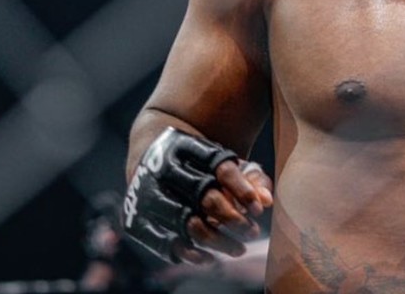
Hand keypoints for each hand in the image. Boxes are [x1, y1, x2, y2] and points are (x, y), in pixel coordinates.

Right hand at [122, 127, 273, 263]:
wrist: (149, 154)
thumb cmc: (199, 161)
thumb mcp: (224, 160)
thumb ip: (251, 177)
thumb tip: (267, 202)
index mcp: (189, 147)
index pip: (222, 168)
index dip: (243, 189)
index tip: (259, 209)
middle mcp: (166, 170)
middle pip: (206, 198)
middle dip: (233, 218)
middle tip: (253, 231)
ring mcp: (149, 195)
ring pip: (188, 224)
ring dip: (217, 240)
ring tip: (239, 249)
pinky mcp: (137, 218)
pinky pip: (165, 242)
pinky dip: (190, 253)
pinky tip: (211, 258)